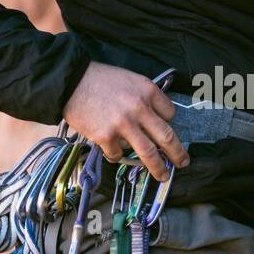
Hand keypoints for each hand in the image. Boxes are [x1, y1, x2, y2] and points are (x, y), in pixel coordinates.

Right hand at [63, 63, 189, 181]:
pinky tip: (114, 152)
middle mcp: (139, 108)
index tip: (166, 129)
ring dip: (159, 167)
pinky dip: (118, 156)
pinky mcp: (106, 137)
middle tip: (183, 162)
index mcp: (147, 91)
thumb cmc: (98, 79)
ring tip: (163, 175)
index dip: (169, 123)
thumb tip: (152, 118)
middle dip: (178, 153)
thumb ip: (143, 97)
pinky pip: (118, 155)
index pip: (170, 113)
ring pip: (149, 153)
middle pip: (167, 137)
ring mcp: (123, 125)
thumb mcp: (128, 79)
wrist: (70, 82)